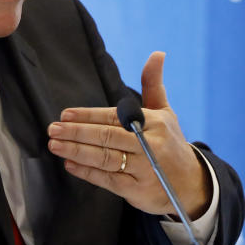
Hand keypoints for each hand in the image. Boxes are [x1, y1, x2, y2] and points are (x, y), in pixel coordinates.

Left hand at [46, 51, 210, 216]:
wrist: (191, 184)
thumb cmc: (170, 143)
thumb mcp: (164, 112)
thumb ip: (153, 84)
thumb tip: (157, 54)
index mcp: (153, 123)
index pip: (115, 117)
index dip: (88, 115)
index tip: (65, 114)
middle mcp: (149, 146)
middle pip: (107, 137)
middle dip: (77, 132)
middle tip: (53, 129)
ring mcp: (144, 170)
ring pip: (105, 158)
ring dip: (77, 151)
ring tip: (55, 145)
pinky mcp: (138, 191)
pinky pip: (108, 180)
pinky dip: (87, 173)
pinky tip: (70, 165)